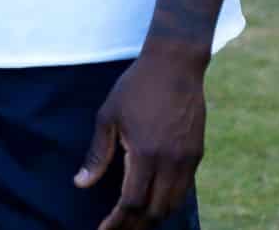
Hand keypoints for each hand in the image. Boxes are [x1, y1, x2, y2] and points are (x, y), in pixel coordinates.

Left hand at [74, 43, 207, 228]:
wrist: (175, 65)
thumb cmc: (136, 87)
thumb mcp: (108, 116)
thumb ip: (97, 153)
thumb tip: (81, 184)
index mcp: (145, 154)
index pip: (131, 203)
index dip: (116, 222)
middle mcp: (171, 162)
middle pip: (154, 211)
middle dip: (134, 227)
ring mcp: (188, 160)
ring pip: (173, 204)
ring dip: (153, 218)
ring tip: (133, 224)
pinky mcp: (197, 154)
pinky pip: (184, 190)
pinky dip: (168, 203)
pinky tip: (153, 203)